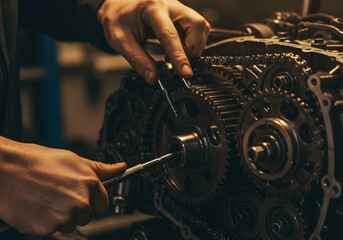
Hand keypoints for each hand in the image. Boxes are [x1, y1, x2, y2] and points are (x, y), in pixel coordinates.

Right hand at [0, 137, 126, 235]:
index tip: (83, 195)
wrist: (7, 171)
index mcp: (90, 184)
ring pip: (70, 223)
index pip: (103, 203)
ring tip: (47, 198)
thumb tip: (121, 168)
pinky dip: (46, 222)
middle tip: (59, 194)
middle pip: (86, 215)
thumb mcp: (74, 160)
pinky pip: (53, 229)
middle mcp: (81, 201)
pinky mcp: (47, 228)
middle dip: (77, 208)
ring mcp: (64, 216)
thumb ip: (101, 169)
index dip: (93, 199)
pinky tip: (38, 206)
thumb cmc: (37, 162)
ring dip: (61, 216)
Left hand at [97, 0, 209, 84]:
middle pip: (197, 25)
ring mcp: (179, 8)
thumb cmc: (118, 18)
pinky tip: (179, 47)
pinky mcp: (182, 15)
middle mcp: (170, 5)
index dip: (179, 56)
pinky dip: (193, 42)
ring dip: (194, 46)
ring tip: (176, 54)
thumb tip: (153, 78)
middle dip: (192, 48)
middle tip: (178, 61)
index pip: (170, 34)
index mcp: (152, 8)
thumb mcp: (120, 40)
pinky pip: (198, 28)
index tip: (185, 73)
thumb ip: (137, 59)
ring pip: (201, 27)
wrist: (117, 5)